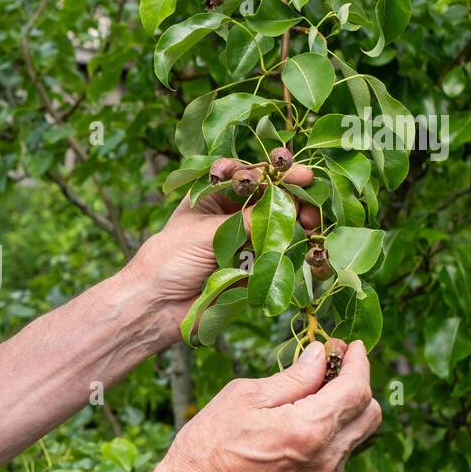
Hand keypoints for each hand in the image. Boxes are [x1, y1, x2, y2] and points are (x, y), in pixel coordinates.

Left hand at [122, 160, 320, 342]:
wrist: (158, 305)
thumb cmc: (169, 259)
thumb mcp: (206, 232)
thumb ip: (247, 220)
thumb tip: (288, 203)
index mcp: (211, 196)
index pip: (246, 175)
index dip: (270, 170)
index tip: (290, 166)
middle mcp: (229, 214)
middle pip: (268, 196)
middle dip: (290, 191)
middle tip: (310, 186)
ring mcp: (242, 239)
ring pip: (278, 222)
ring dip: (297, 216)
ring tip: (312, 219)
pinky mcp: (251, 265)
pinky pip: (278, 251)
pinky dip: (294, 245)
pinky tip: (309, 238)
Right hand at [157, 340, 380, 471]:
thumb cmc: (208, 445)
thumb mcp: (244, 397)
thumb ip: (292, 377)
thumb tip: (320, 356)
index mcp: (309, 429)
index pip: (357, 389)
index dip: (358, 362)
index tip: (349, 346)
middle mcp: (326, 459)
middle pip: (370, 415)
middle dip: (357, 386)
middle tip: (331, 369)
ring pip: (354, 438)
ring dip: (341, 414)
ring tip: (307, 400)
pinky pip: (336, 460)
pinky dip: (327, 439)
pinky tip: (295, 432)